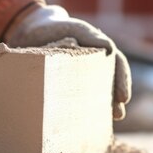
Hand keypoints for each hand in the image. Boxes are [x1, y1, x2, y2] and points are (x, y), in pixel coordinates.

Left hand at [4, 5, 130, 119]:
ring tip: (103, 122)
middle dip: (114, 101)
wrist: (29, 32)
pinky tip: (78, 125)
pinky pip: (71, 101)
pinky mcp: (60, 87)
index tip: (123, 98)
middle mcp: (91, 68)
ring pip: (92, 95)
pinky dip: (78, 113)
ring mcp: (77, 79)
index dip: (122, 81)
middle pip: (108, 85)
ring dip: (100, 109)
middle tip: (118, 114)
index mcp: (99, 53)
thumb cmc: (57, 28)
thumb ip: (91, 36)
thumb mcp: (75, 29)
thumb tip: (110, 49)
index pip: (117, 66)